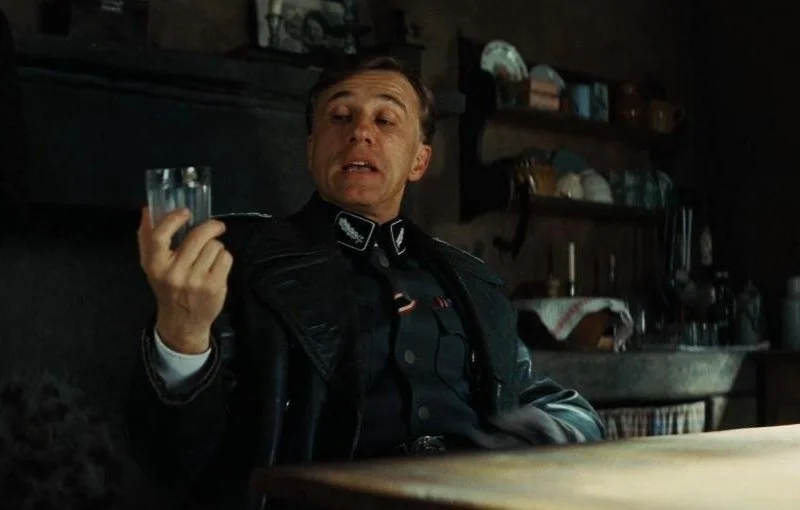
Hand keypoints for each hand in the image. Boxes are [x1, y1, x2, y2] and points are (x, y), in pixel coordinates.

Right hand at [137, 207, 232, 353]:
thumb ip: (147, 238)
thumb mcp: (151, 266)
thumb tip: (147, 210)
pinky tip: (216, 265)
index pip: (160, 236)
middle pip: (197, 237)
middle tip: (217, 226)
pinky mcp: (214, 286)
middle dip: (211, 227)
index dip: (173, 220)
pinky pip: (225, 258)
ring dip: (216, 246)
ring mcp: (196, 280)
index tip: (186, 212)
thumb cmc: (167, 287)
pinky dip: (224, 257)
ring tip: (209, 256)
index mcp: (155, 265)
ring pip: (214, 246)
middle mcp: (174, 273)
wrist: (182, 322)